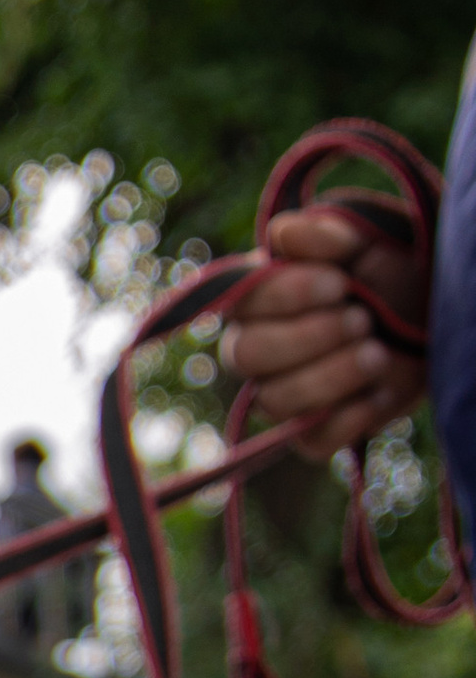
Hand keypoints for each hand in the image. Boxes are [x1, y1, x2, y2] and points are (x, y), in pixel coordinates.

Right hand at [219, 206, 429, 463]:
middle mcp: (259, 347)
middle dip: (307, 338)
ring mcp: (285, 392)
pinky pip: (310, 443)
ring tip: (378, 354)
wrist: (436, 312)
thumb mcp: (367, 238)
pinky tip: (379, 392)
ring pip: (275, 401)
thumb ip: (324, 234)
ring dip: (329, 377)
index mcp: (260, 297)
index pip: (241, 302)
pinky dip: (346, 420)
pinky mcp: (317, 431)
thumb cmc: (393, 268)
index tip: (338, 284)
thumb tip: (283, 235)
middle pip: (245, 355)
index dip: (284, 296)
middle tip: (362, 320)